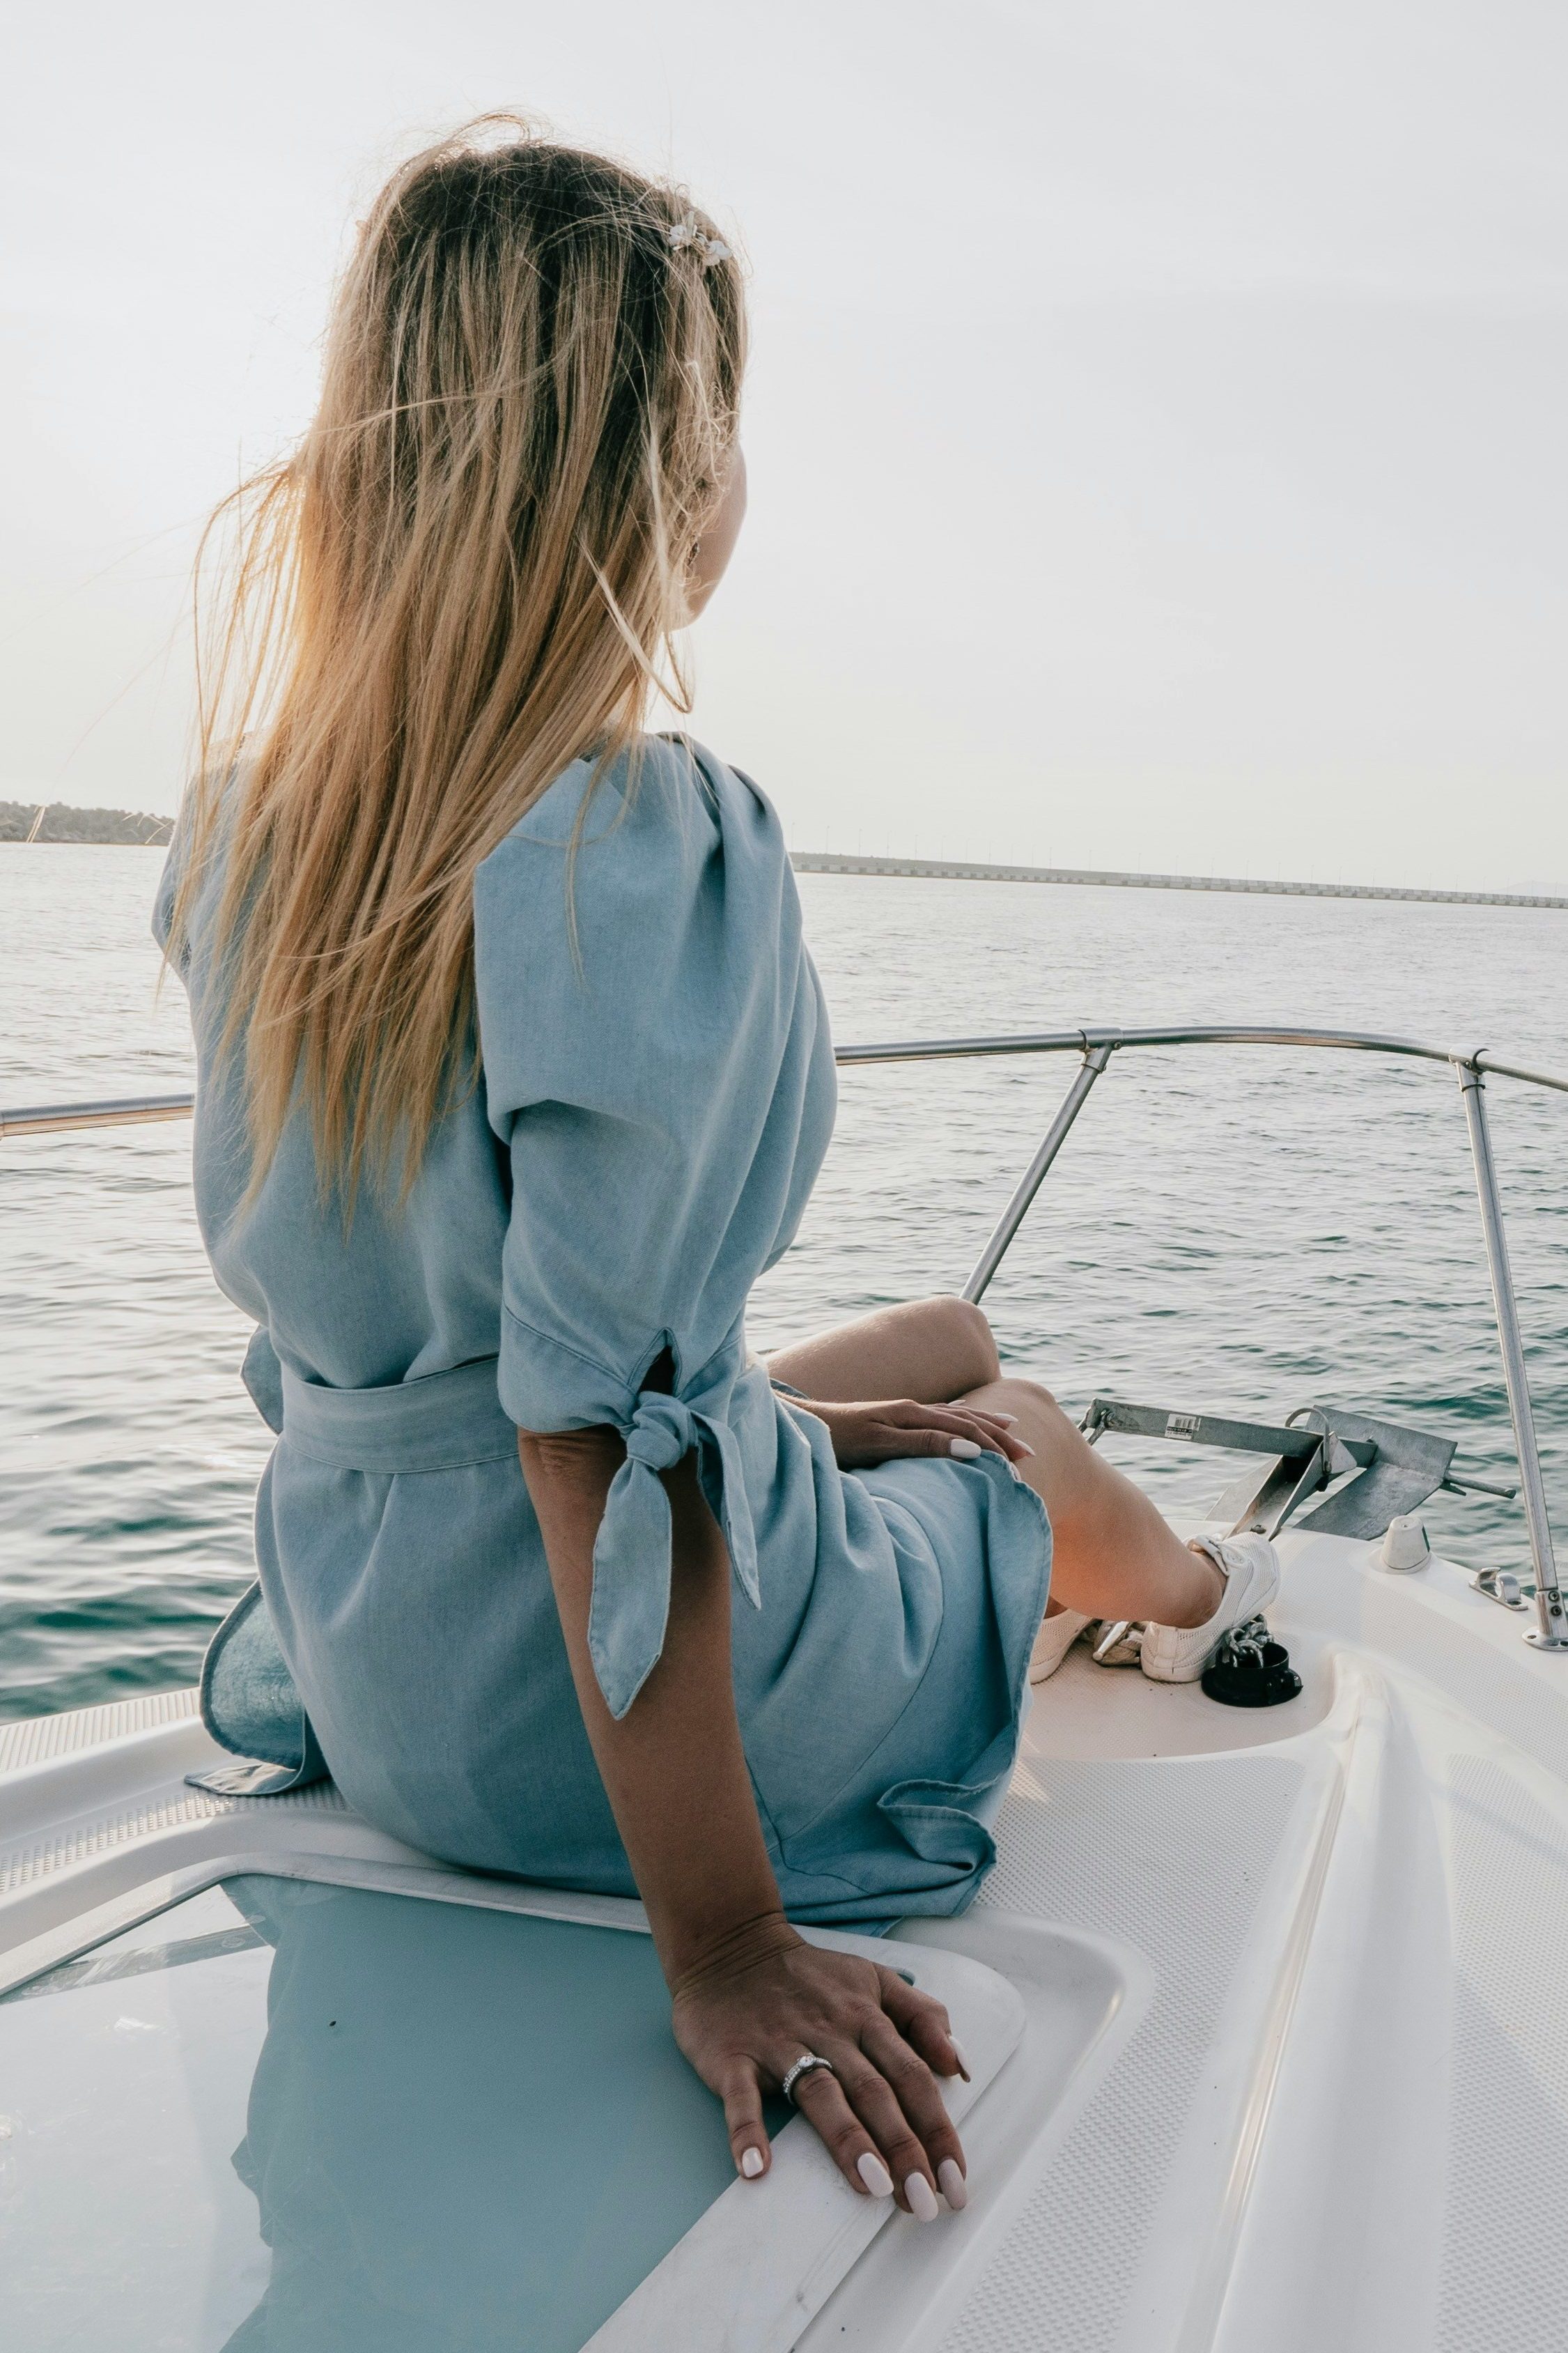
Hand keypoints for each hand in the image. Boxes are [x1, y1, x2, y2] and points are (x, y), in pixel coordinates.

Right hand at [671, 1914, 969, 2215]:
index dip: (937, 2128)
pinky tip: (756, 2167)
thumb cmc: (808, 1974)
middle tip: (924, 2203)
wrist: (729, 1943)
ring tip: (872, 2186)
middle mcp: (829, 2031)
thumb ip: (921, 2017)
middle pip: (874, 2091)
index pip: (912, 2076)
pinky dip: (746, 2131)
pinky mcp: (733, 2056)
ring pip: (821, 2092)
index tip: (955, 2179)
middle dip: (904, 2148)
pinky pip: (740, 2096)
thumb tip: (959, 2066)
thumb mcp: (872, 1978)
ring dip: (848, 2139)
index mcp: (866, 2016)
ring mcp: (780, 2044)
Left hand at [788, 1396, 1032, 1470]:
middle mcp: (909, 1409)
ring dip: (983, 1423)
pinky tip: (959, 1421)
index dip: (994, 1445)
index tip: (1021, 1464)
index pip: (965, 1428)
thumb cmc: (832, 1440)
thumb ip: (923, 1445)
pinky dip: (957, 1420)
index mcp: (911, 1414)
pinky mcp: (887, 1421)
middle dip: (998, 1434)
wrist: (795, 1425)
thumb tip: (972, 1449)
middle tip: (1028, 1451)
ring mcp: (898, 1413)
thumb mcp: (879, 1445)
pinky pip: (936, 1417)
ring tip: (1008, 1426)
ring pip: (953, 1416)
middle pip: (965, 1419)